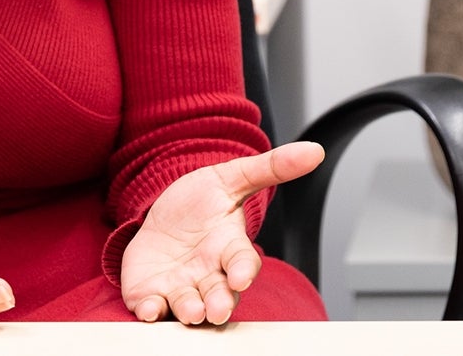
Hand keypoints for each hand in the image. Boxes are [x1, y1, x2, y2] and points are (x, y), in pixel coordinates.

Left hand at [119, 141, 324, 324]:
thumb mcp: (231, 178)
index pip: (243, 262)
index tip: (241, 278)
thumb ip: (271, 167)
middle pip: (220, 295)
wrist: (161, 218)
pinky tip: (148, 308)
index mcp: (229, 248)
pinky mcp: (152, 293)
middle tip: (217, 310)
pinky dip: (151, 311)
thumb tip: (314, 151)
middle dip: (220, 304)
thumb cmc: (201, 205)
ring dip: (189, 310)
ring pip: (189, 306)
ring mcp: (180, 287)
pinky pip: (152, 307)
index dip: (243, 271)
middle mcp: (208, 274)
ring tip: (191, 311)